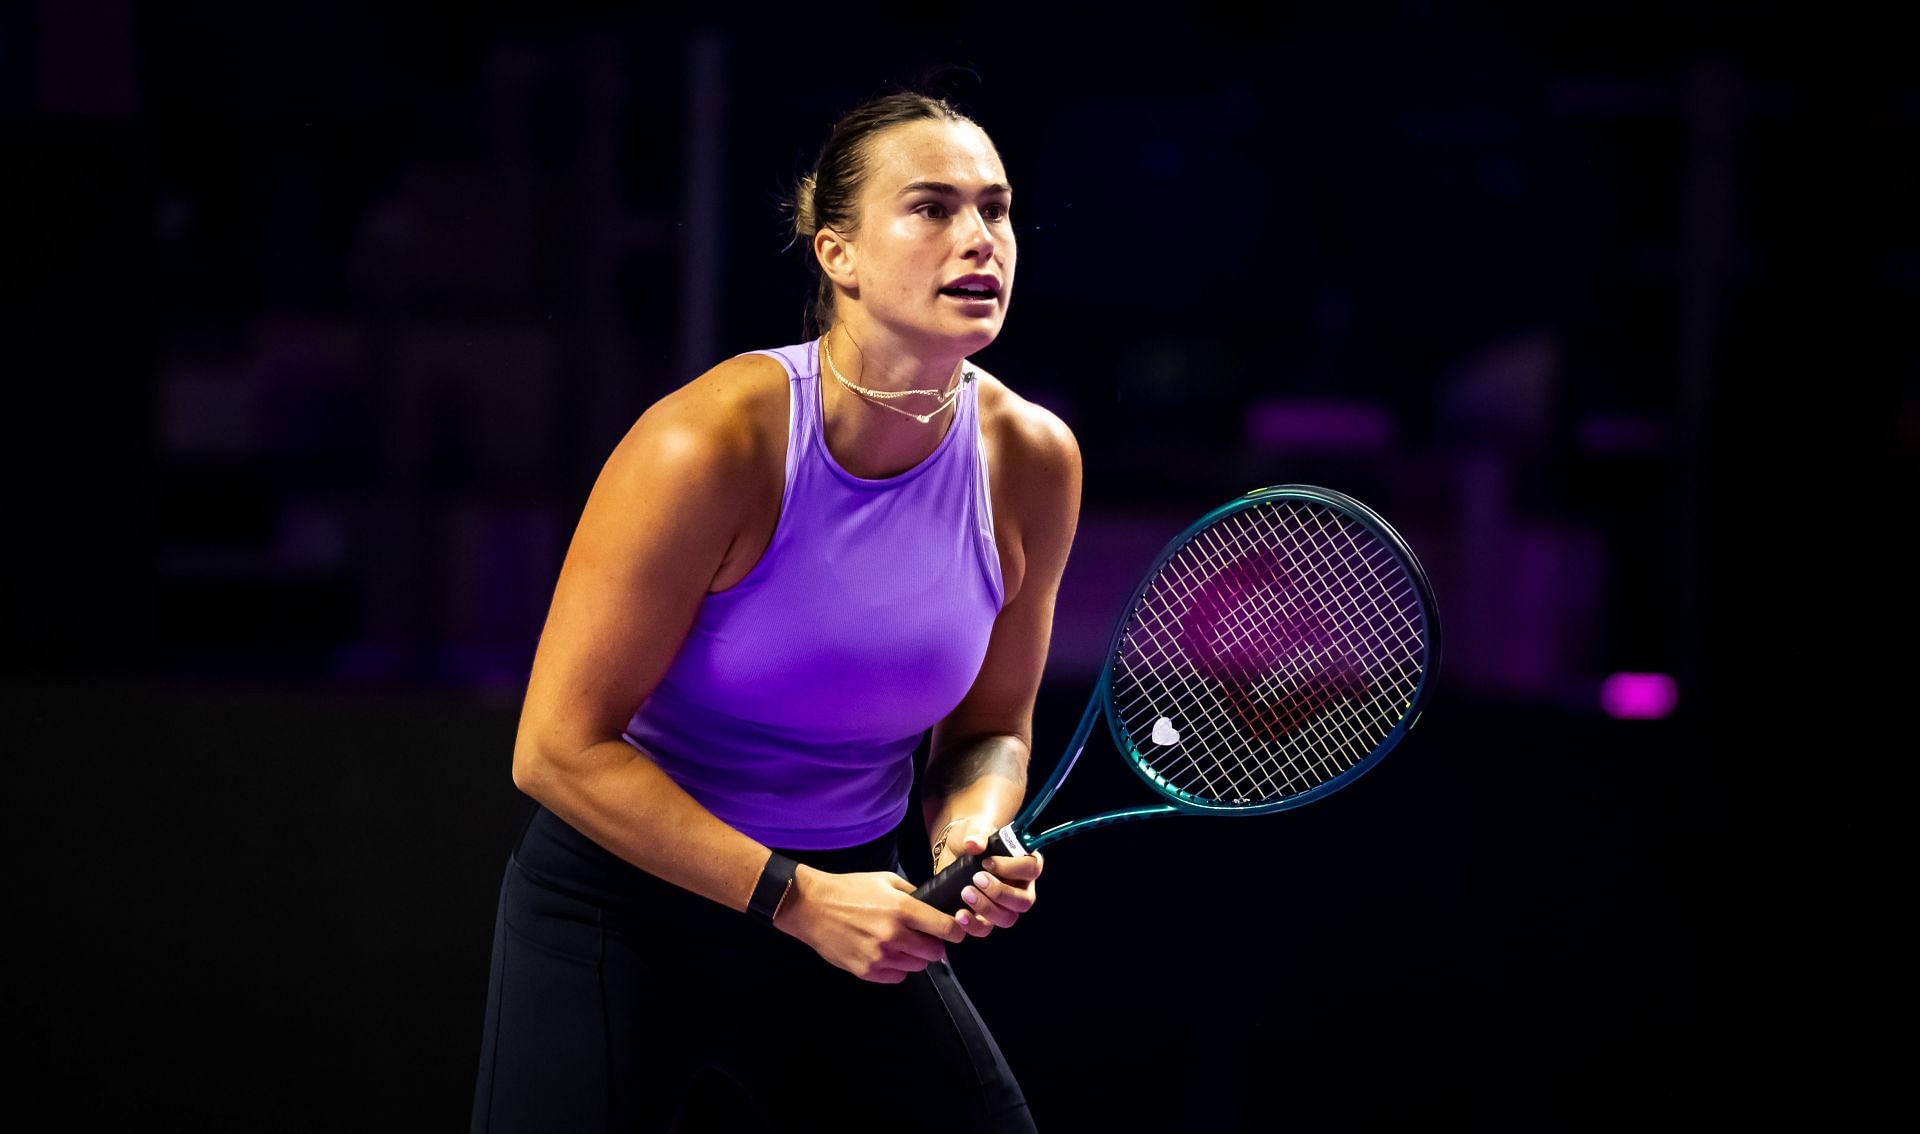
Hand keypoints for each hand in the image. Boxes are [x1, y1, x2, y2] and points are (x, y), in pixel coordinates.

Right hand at [774, 866, 965, 983]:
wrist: (811, 906)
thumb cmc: (849, 890)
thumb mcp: (885, 879)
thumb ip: (913, 893)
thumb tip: (935, 907)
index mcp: (902, 909)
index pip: (946, 929)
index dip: (955, 931)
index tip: (954, 931)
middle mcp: (893, 935)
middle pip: (935, 953)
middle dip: (935, 946)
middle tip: (925, 938)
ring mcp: (879, 956)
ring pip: (916, 967)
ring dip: (914, 957)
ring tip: (901, 944)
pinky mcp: (866, 970)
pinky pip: (896, 977)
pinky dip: (896, 968)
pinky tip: (886, 953)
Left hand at [934, 819, 1042, 939]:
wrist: (953, 850)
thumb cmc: (972, 837)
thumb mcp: (973, 828)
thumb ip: (976, 833)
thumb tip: (973, 844)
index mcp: (1025, 863)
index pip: (1031, 869)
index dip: (1012, 868)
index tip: (987, 862)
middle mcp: (1021, 888)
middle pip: (1024, 901)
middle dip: (1000, 892)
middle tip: (977, 879)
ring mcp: (1005, 906)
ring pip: (1007, 918)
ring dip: (987, 908)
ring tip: (965, 893)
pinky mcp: (986, 917)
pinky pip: (986, 929)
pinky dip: (973, 925)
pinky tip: (960, 915)